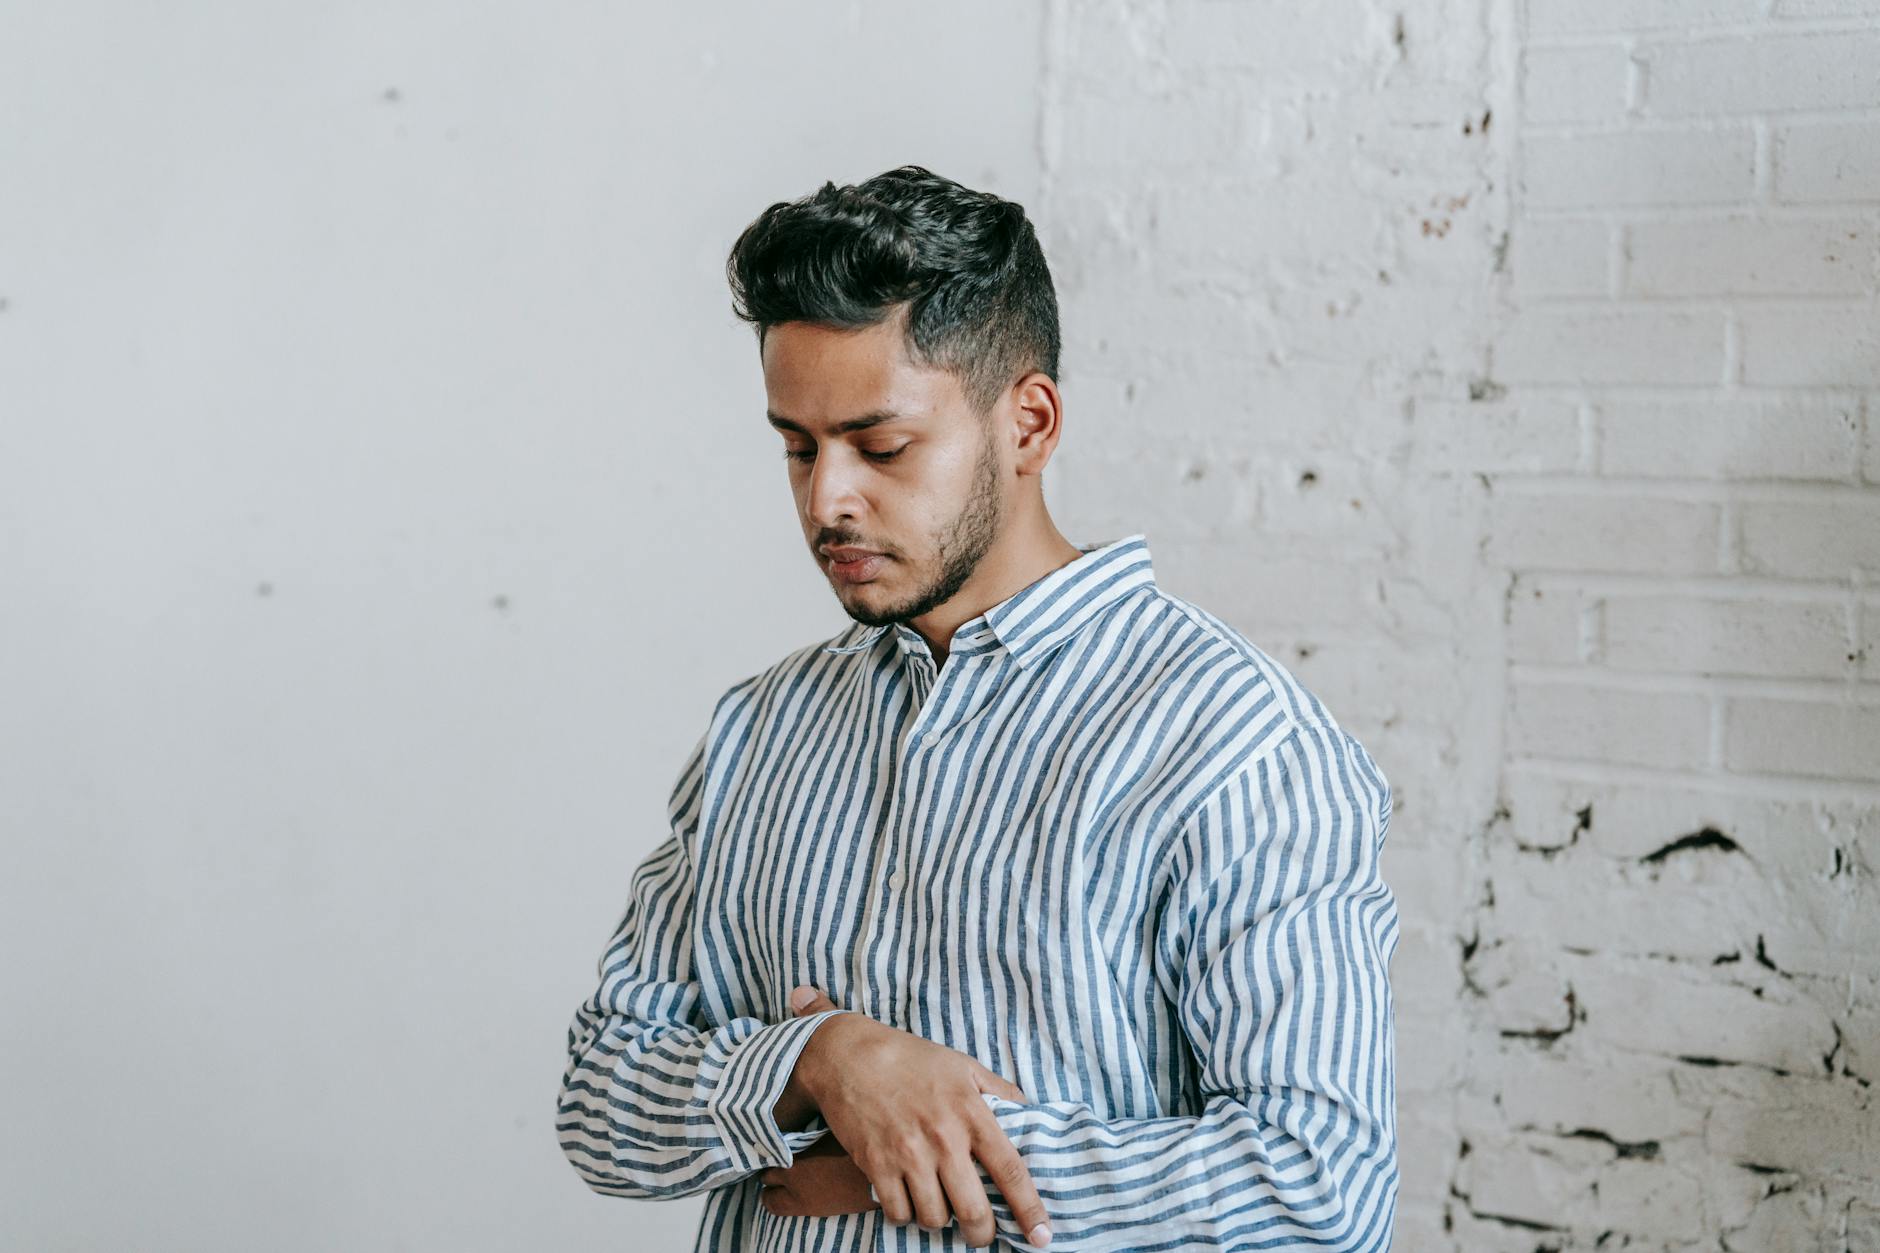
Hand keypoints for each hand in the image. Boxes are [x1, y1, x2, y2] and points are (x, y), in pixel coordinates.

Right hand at [773, 986, 1052, 1248]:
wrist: (851, 1056)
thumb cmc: (912, 1059)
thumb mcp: (963, 1066)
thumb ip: (999, 1090)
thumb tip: (1029, 1112)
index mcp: (971, 1113)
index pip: (1010, 1170)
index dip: (1029, 1208)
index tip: (1041, 1235)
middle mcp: (943, 1138)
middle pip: (974, 1210)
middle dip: (982, 1233)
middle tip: (981, 1233)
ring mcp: (908, 1155)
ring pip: (934, 1218)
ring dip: (940, 1220)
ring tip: (939, 1205)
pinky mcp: (876, 1165)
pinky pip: (898, 1213)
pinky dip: (906, 1215)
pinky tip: (908, 1200)